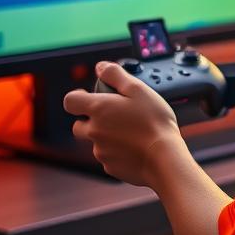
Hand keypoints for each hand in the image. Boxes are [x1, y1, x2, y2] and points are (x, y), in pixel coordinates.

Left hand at [63, 62, 181, 186]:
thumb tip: (100, 67)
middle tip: (114, 115)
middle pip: (79, 125)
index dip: (78, 97)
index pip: (70, 101)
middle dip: (91, 120)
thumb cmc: (154, 121)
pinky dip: (117, 151)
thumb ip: (115, 75)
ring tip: (132, 131)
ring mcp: (100, 152)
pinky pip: (108, 156)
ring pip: (96, 141)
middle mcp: (94, 131)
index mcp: (98, 109)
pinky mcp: (110, 168)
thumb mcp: (138, 89)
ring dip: (107, 135)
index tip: (90, 96)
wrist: (164, 158)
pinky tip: (135, 147)